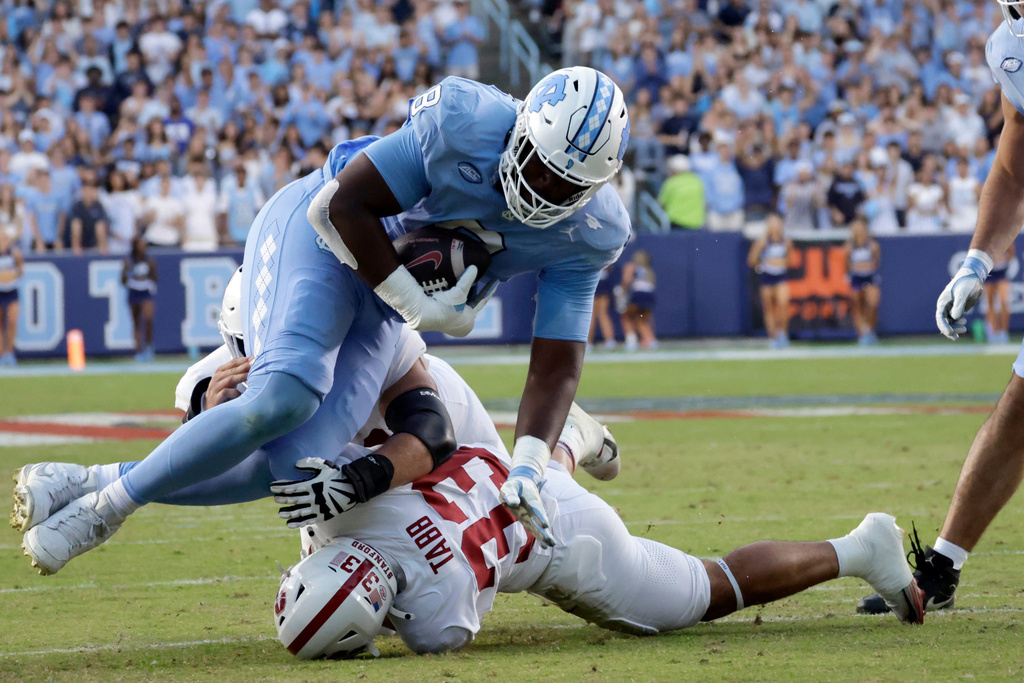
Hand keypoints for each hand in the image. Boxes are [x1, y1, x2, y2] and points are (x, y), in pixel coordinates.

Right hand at [206, 356, 251, 407]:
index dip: (243, 360)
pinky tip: (241, 394)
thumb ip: (236, 372)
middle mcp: (217, 378)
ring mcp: (215, 388)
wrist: (209, 407)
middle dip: (244, 367)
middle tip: (254, 364)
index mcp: (220, 371)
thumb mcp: (229, 380)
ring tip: (251, 376)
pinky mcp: (216, 398)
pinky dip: (235, 392)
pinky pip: (226, 392)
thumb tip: (251, 363)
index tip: (254, 358)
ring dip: (241, 377)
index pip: (233, 363)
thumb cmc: (222, 392)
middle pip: (232, 370)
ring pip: (229, 379)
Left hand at [270, 458, 358, 528]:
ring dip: (288, 512)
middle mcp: (313, 497)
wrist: (352, 488)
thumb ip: (309, 464)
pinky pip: (307, 521)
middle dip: (282, 499)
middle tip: (275, 499)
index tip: (272, 487)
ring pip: (298, 512)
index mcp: (312, 485)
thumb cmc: (336, 475)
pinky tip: (289, 524)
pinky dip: (297, 523)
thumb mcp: (324, 466)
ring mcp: (317, 508)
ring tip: (280, 513)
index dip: (281, 487)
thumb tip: (295, 464)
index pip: (292, 487)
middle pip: (293, 500)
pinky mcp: (321, 516)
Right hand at [375, 265, 492, 336]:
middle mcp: (462, 326)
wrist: (422, 314)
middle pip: (473, 304)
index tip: (496, 280)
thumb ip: (468, 279)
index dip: (489, 289)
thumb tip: (475, 267)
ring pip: (463, 306)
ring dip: (466, 295)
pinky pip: (455, 307)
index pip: (482, 301)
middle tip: (482, 281)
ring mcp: (452, 325)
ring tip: (470, 283)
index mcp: (469, 322)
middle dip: (477, 292)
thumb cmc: (444, 305)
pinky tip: (456, 290)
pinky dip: (458, 299)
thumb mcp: (459, 292)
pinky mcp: (442, 320)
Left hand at [499, 469, 553, 547]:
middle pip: (540, 521)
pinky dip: (539, 537)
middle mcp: (534, 510)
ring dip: (544, 536)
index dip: (540, 517)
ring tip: (550, 545)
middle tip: (550, 541)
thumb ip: (510, 494)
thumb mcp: (509, 486)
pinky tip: (544, 546)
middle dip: (544, 531)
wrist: (522, 483)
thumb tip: (513, 503)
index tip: (545, 525)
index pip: (536, 509)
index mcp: (530, 500)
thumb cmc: (514, 485)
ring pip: (539, 527)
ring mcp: (532, 515)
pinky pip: (535, 529)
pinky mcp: (529, 520)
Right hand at [936, 250, 992, 339]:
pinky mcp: (958, 309)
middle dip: (949, 330)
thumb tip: (955, 317)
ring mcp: (951, 308)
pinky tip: (964, 323)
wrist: (973, 277)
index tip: (950, 332)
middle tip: (956, 337)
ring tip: (965, 329)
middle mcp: (945, 306)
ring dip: (955, 328)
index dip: (944, 325)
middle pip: (943, 321)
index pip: (940, 316)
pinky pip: (955, 320)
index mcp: (943, 302)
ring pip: (949, 322)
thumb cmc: (967, 283)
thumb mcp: (963, 293)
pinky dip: (958, 324)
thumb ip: (959, 304)